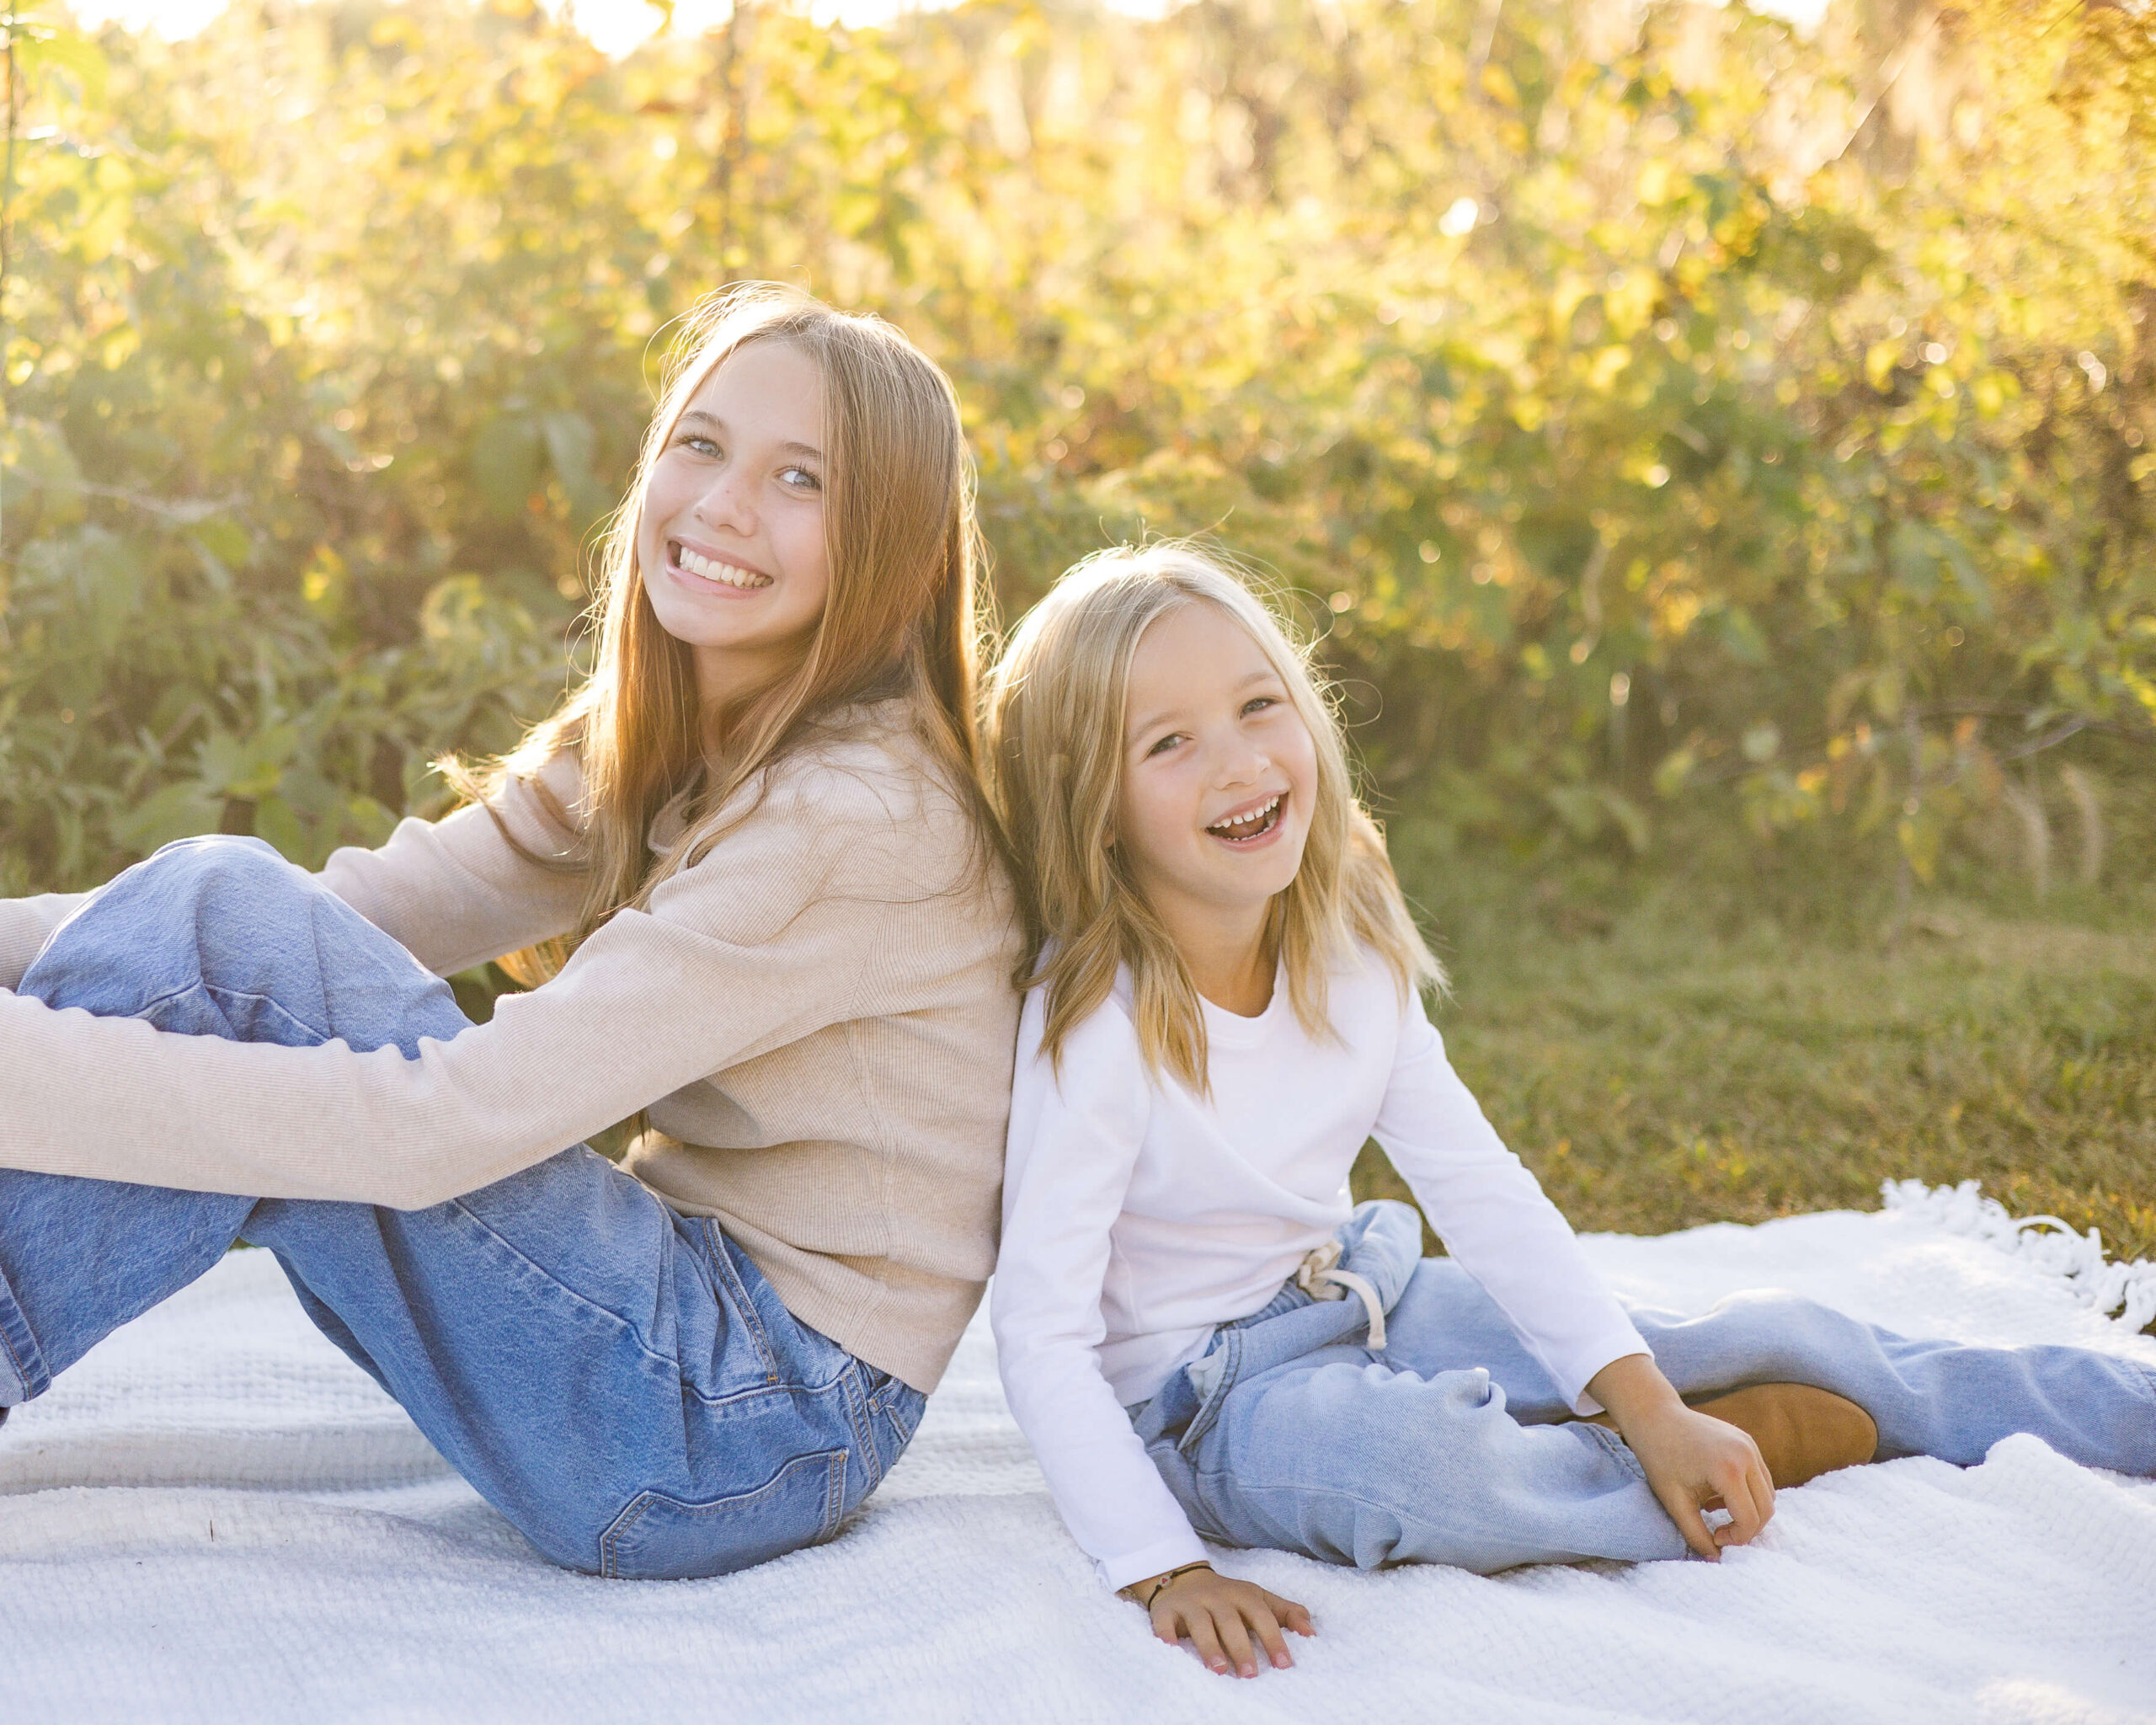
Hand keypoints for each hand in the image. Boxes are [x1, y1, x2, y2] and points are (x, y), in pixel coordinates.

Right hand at [1123, 1563, 1313, 1676]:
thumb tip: (1312, 1632)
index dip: (1273, 1639)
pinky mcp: (1165, 1612)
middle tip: (1250, 1675)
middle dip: (1241, 1647)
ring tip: (1219, 1670)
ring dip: (1209, 1646)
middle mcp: (1216, 1597)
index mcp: (1242, 1595)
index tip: (1284, 1664)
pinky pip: (1164, 1625)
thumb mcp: (1257, 1598)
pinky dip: (1166, 1637)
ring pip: (1200, 1624)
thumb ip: (1285, 1612)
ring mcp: (1189, 1604)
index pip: (1261, 1615)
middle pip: (1230, 1621)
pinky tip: (1172, 1651)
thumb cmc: (1227, 1597)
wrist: (1182, 1577)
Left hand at [1585, 1354, 1774, 1559]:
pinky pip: (1760, 1478)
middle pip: (1766, 1509)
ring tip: (1713, 1509)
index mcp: (1728, 1469)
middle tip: (1718, 1531)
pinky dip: (1747, 1493)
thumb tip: (1716, 1560)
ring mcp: (1749, 1445)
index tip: (1713, 1536)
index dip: (1736, 1538)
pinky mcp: (1747, 1441)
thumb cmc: (1659, 1458)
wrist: (1654, 1415)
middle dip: (1746, 1528)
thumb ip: (1696, 1535)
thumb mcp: (1675, 1502)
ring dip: (1748, 1510)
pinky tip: (1718, 1493)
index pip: (1750, 1520)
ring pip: (1767, 1494)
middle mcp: (1746, 1455)